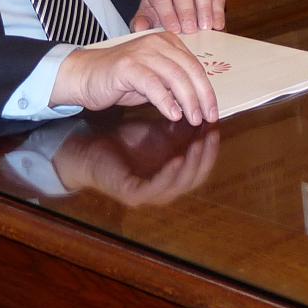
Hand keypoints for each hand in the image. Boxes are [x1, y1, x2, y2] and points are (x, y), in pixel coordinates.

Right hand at [52, 31, 219, 125]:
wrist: (84, 75)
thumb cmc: (119, 80)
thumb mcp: (153, 81)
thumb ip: (173, 85)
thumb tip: (197, 102)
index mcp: (168, 42)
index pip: (195, 66)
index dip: (207, 89)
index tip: (213, 110)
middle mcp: (158, 43)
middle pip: (189, 70)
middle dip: (202, 96)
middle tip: (208, 117)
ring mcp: (142, 52)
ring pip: (175, 76)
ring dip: (188, 100)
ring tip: (193, 119)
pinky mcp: (128, 66)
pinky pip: (153, 84)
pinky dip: (166, 101)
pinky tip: (173, 114)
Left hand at [53, 120, 221, 206]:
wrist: (90, 145)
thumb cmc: (125, 138)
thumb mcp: (160, 129)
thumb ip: (181, 125)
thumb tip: (208, 111)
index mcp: (173, 172)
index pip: (201, 165)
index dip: (212, 146)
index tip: (217, 124)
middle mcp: (164, 187)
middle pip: (196, 178)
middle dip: (207, 156)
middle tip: (212, 134)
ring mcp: (149, 194)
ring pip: (181, 185)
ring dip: (193, 165)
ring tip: (198, 143)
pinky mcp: (132, 195)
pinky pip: (157, 189)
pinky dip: (170, 174)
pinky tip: (178, 158)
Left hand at [131, 0, 224, 33]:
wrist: (174, 2)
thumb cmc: (159, 12)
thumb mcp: (147, 17)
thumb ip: (142, 23)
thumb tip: (141, 27)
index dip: (167, 13)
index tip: (174, 30)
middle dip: (187, 10)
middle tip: (190, 30)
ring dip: (205, 8)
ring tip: (206, 27)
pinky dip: (218, 8)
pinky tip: (218, 24)